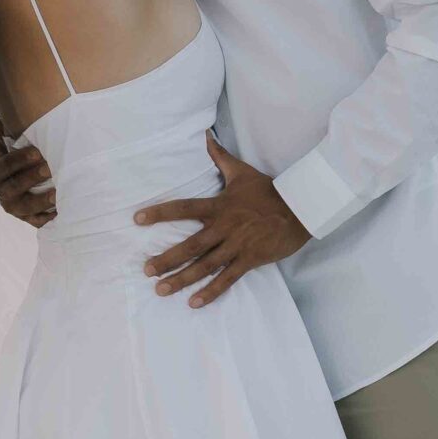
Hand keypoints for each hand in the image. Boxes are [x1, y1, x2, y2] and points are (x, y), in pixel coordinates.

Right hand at [0, 119, 55, 226]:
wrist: (18, 187)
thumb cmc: (16, 162)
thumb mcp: (4, 147)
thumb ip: (0, 134)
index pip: (5, 166)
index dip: (20, 159)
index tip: (37, 152)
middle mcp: (2, 192)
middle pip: (15, 186)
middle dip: (32, 177)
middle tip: (50, 168)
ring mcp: (14, 207)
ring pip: (25, 206)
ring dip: (41, 200)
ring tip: (57, 193)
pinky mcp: (26, 219)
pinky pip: (36, 221)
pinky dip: (47, 218)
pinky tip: (59, 212)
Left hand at [133, 133, 309, 306]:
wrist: (300, 209)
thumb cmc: (269, 191)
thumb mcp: (242, 172)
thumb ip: (220, 157)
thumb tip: (205, 135)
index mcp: (218, 206)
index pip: (183, 208)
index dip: (160, 213)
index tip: (137, 219)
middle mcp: (224, 227)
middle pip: (190, 245)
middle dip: (167, 258)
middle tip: (146, 270)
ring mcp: (237, 245)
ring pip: (205, 265)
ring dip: (182, 279)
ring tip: (161, 290)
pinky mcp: (250, 260)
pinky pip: (227, 278)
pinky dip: (211, 291)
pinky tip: (193, 303)